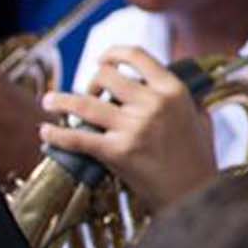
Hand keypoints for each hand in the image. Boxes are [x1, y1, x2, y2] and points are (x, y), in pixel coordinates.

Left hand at [38, 47, 218, 212]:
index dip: (113, 53)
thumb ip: (187, 99)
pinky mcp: (117, 152)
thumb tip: (172, 86)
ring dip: (60, 100)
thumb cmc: (200, 159)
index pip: (136, 56)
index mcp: (174, 91)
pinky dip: (56, 134)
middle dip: (91, 82)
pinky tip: (45, 131)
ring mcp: (134, 128)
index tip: (102, 60)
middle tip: (89, 95)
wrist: (196, 195)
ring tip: (48, 101)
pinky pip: (77, 138)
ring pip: (84, 103)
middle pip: (106, 76)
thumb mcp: (201, 119)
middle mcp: (153, 104)